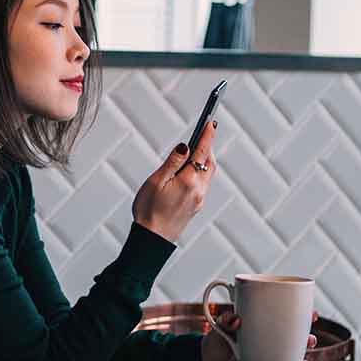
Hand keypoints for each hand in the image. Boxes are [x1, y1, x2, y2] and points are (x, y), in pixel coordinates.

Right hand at [131, 120, 217, 241]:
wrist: (152, 239)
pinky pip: (202, 183)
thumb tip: (185, 146)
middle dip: (207, 146)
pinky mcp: (196, 205)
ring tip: (196, 149)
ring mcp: (199, 199)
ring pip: (207, 173)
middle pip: (209, 162)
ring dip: (204, 159)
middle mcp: (199, 190)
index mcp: (189, 182)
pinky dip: (200, 171)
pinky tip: (189, 170)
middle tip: (204, 132)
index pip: (202, 152)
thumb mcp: (156, 181)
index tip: (211, 122)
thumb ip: (172, 162)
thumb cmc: (149, 211)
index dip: (207, 135)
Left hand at [201, 311, 319, 360]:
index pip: (287, 322)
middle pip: (295, 342)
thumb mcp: (220, 323)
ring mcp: (267, 359)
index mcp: (265, 328)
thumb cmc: (218, 337)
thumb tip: (237, 319)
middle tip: (310, 339)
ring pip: (291, 360)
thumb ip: (226, 319)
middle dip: (308, 340)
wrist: (208, 360)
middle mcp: (270, 344)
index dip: (302, 318)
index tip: (313, 314)